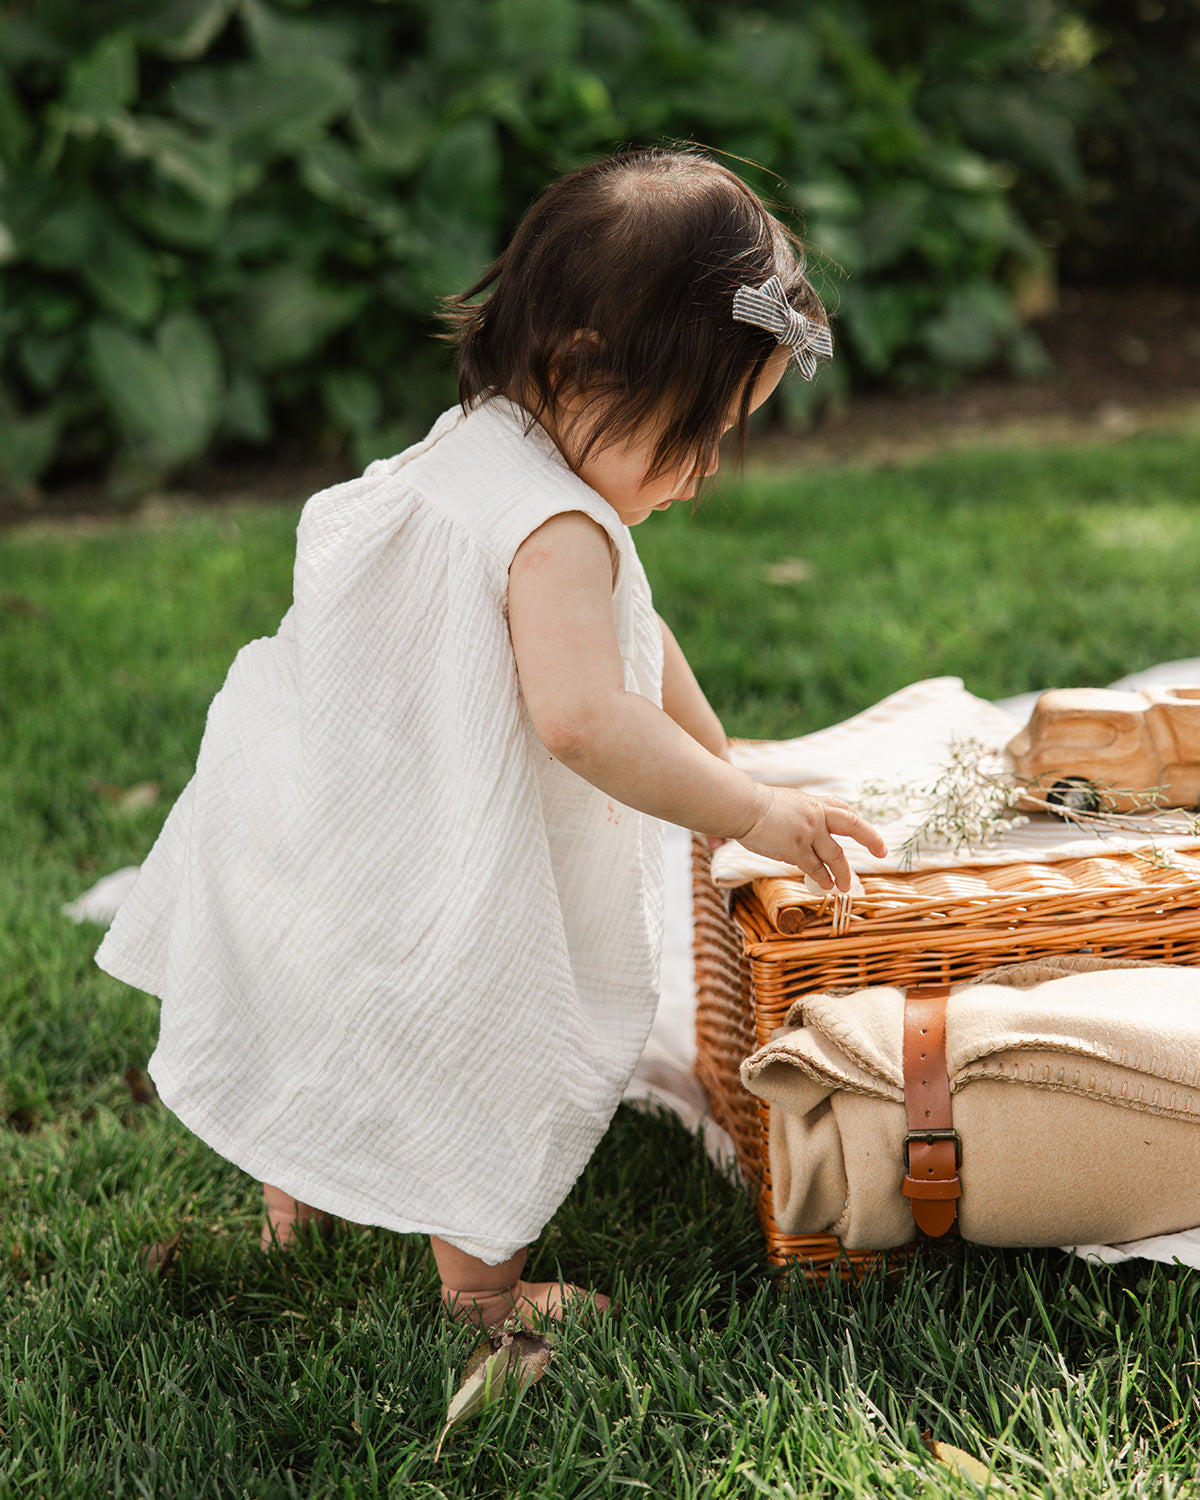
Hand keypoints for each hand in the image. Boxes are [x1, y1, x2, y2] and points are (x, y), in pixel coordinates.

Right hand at [737, 786, 887, 892]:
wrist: (742, 806)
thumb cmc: (754, 805)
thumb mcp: (786, 802)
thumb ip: (800, 813)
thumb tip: (802, 826)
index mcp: (814, 803)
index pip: (843, 810)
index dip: (855, 822)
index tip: (862, 832)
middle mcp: (817, 815)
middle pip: (854, 826)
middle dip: (871, 839)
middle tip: (882, 851)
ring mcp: (809, 832)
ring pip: (835, 856)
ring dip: (843, 873)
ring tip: (845, 886)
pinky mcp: (796, 848)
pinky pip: (815, 868)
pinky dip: (823, 878)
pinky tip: (827, 886)